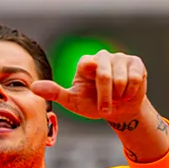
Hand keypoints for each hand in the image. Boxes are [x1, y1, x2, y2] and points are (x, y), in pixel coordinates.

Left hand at [31, 50, 146, 121]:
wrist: (120, 111)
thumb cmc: (95, 104)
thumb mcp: (74, 102)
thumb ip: (55, 93)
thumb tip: (32, 87)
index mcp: (85, 63)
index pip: (87, 65)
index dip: (92, 77)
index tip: (94, 81)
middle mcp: (102, 57)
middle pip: (105, 75)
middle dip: (105, 98)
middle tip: (105, 110)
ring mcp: (120, 58)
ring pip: (121, 78)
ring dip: (119, 96)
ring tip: (117, 99)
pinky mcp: (136, 63)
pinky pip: (135, 78)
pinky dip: (131, 92)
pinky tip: (127, 94)